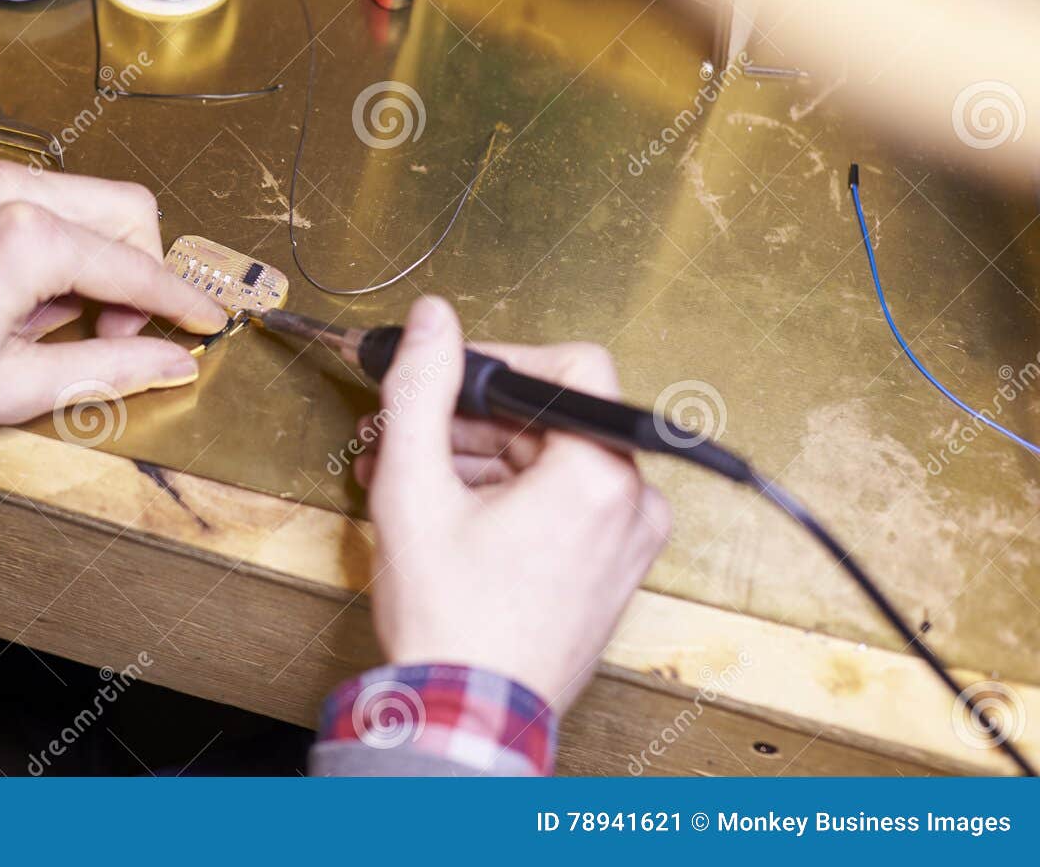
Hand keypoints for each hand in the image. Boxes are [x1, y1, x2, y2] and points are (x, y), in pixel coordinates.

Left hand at [0, 160, 226, 443]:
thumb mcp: (14, 387)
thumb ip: (109, 365)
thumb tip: (171, 361)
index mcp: (27, 239)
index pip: (138, 267)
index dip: (181, 302)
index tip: (205, 324)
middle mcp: (2, 190)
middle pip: (123, 208)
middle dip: (140, 268)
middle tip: (116, 327)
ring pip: (75, 195)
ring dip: (88, 252)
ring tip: (50, 317)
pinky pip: (20, 194)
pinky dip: (38, 236)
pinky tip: (9, 290)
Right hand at [352, 297, 669, 710]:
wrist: (468, 718)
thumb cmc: (452, 624)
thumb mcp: (413, 489)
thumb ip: (421, 390)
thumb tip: (434, 321)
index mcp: (599, 478)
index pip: (573, 366)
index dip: (503, 359)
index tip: (451, 377)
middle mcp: (632, 506)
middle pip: (555, 415)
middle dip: (472, 417)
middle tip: (408, 431)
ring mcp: (627, 541)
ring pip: (553, 458)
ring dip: (480, 456)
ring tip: (411, 476)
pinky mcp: (612, 567)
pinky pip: (564, 501)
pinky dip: (507, 494)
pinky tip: (446, 507)